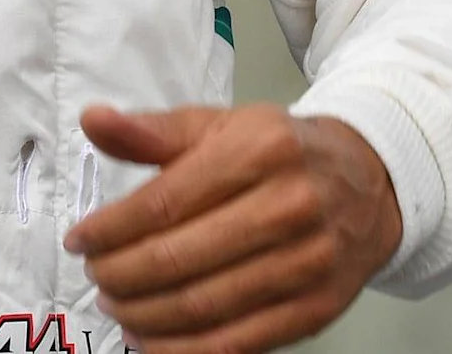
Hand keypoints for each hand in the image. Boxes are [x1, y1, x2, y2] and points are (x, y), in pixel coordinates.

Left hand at [68, 103, 399, 352]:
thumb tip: (93, 120)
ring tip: (117, 307)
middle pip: (177, 258)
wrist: (371, 183)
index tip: (80, 240)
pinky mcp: (314, 308)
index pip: (164, 202)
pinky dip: (182, 350)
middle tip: (96, 277)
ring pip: (201, 306)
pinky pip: (235, 343)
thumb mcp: (222, 126)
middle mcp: (289, 205)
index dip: (109, 229)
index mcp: (261, 150)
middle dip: (119, 275)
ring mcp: (306, 262)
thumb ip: (154, 130)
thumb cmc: (283, 154)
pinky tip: (151, 339)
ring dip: (143, 316)